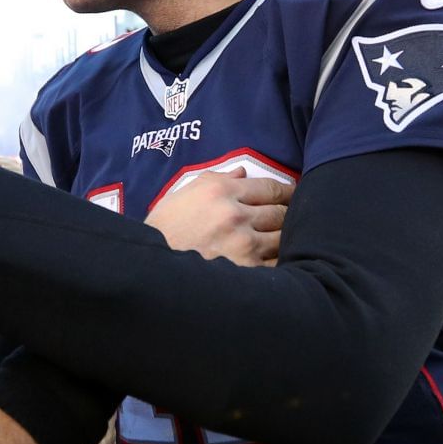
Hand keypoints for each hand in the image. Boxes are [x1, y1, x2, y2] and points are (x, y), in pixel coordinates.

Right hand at [146, 168, 291, 266]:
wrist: (150, 269)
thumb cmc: (163, 230)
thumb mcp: (182, 196)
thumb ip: (215, 180)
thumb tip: (242, 173)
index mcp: (221, 192)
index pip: (269, 187)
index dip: (286, 191)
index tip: (293, 195)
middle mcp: (236, 214)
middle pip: (280, 212)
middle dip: (288, 214)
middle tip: (293, 217)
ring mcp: (243, 244)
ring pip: (282, 237)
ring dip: (284, 238)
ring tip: (285, 240)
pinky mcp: (246, 271)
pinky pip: (275, 263)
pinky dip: (277, 261)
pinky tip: (274, 261)